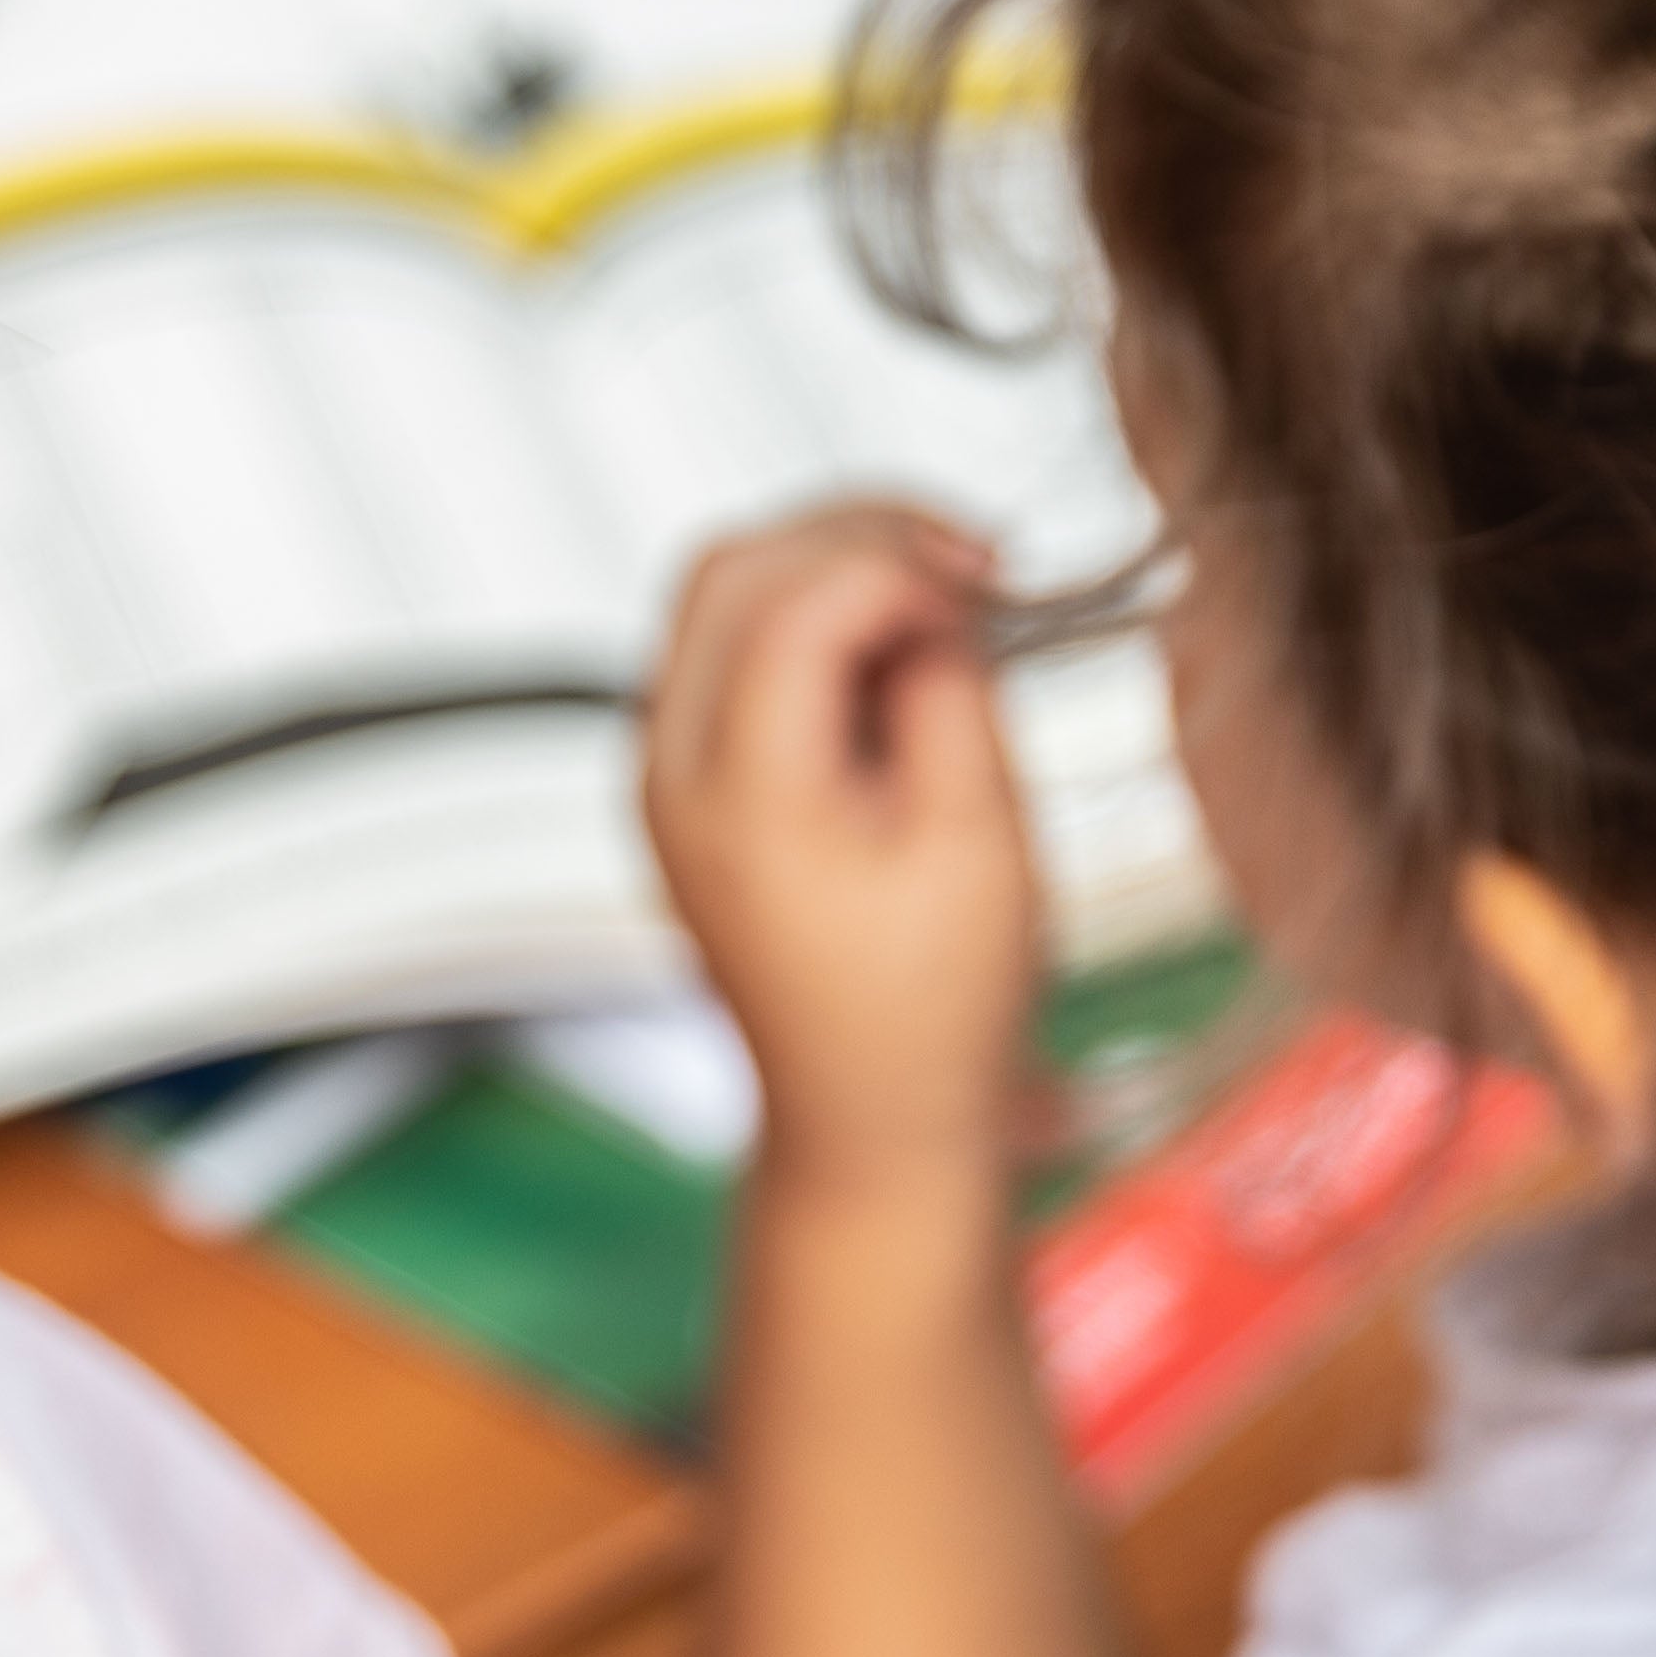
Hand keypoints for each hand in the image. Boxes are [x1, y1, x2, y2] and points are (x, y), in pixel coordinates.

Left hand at [644, 507, 1044, 1193]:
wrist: (868, 1123)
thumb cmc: (936, 1010)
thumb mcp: (980, 841)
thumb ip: (949, 693)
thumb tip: (931, 596)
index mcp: (743, 796)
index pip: (798, 599)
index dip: (903, 561)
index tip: (993, 581)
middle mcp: (671, 776)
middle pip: (734, 566)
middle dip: (858, 533)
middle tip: (972, 560)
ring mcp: (663, 781)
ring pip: (718, 595)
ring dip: (829, 566)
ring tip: (942, 594)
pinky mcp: (684, 790)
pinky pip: (722, 652)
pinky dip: (804, 621)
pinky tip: (893, 648)